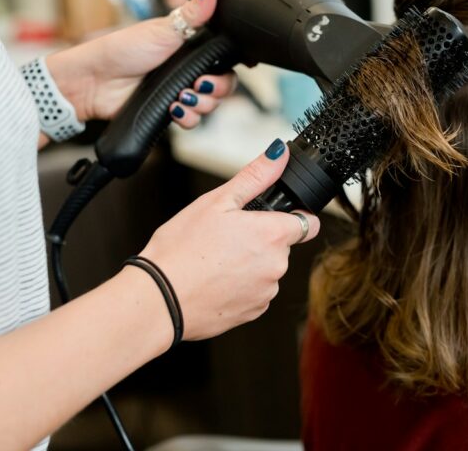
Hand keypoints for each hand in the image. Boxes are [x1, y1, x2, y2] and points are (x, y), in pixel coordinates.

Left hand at [45, 0, 237, 126]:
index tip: (214, 70)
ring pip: (209, 105)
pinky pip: (192, 121)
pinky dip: (187, 118)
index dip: (226, 69)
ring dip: (201, 105)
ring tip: (181, 98)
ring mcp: (179, 91)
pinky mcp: (169, 111)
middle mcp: (188, 71)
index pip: (224, 62)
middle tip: (198, 84)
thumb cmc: (122, 49)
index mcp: (191, 48)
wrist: (95, 81)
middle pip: (223, 86)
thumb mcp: (164, 29)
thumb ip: (194, 12)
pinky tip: (173, 109)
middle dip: (216, 90)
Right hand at [139, 140, 320, 340]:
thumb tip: (278, 154)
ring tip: (215, 260)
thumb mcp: (216, 201)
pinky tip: (214, 280)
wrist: (159, 299)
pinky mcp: (253, 312)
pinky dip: (240, 286)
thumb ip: (255, 176)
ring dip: (250, 264)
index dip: (291, 216)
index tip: (271, 217)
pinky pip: (255, 293)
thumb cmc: (181, 249)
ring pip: (267, 270)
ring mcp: (266, 292)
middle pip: (282, 246)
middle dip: (261, 240)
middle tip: (225, 237)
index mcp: (272, 235)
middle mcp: (277, 266)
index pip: (308, 223)